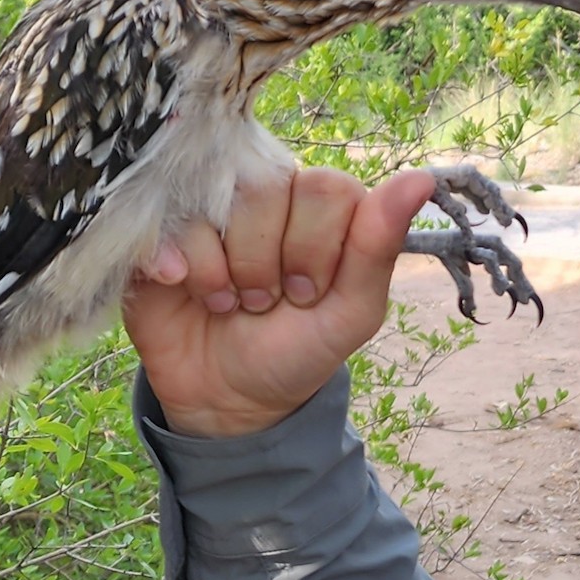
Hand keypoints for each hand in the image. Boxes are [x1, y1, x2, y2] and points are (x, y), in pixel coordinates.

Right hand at [123, 167, 434, 436]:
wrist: (228, 399)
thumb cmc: (295, 351)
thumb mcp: (349, 313)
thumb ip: (378, 248)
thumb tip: (420, 180)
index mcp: (317, 204)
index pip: (324, 187)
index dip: (315, 246)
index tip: (307, 294)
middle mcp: (261, 194)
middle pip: (264, 187)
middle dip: (266, 262)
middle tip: (264, 302)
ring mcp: (206, 210)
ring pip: (213, 202)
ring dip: (223, 270)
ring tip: (227, 304)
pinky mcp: (158, 232)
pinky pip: (166, 223)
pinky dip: (180, 266)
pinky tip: (185, 291)